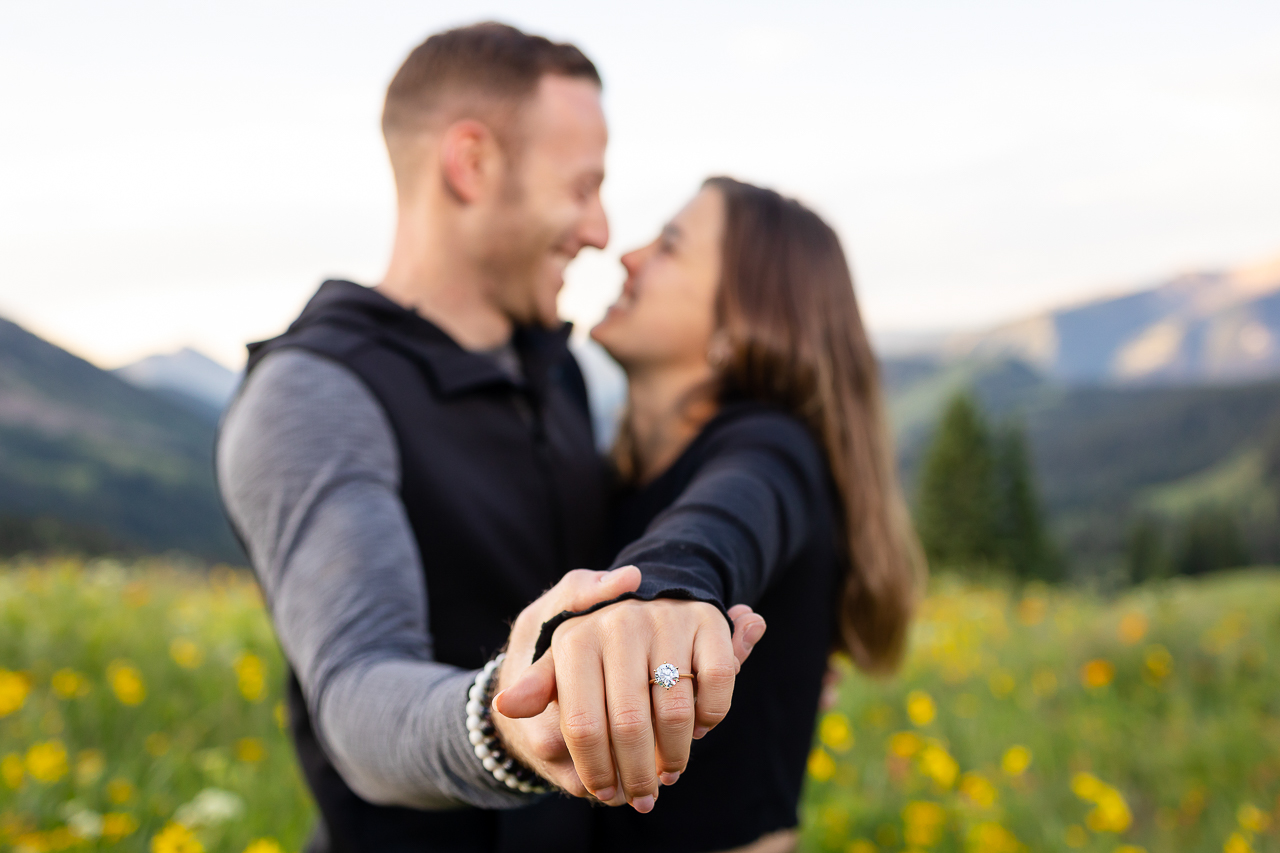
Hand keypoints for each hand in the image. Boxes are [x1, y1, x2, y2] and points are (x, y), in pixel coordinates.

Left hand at [496, 576, 767, 811]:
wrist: (640, 598)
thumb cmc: (594, 647)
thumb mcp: (557, 662)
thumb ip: (536, 687)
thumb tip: (507, 704)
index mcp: (575, 639)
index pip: (582, 726)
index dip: (595, 768)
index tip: (603, 792)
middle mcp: (620, 623)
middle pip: (630, 726)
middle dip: (638, 774)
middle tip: (642, 797)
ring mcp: (666, 620)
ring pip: (676, 713)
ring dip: (676, 755)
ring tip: (668, 773)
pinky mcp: (707, 621)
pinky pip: (715, 684)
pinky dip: (710, 716)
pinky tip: (697, 730)